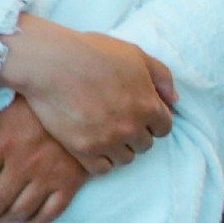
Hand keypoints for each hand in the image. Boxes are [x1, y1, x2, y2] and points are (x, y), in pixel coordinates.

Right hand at [0, 15, 175, 175]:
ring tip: (106, 134)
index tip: (140, 116)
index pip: (164, 128)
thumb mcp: (136, 56)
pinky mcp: (83, 149)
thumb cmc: (93, 53)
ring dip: (120, 148)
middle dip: (136, 134)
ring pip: (126, 159)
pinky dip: (101, 161)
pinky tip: (94, 146)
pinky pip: (102, 169)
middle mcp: (132, 127)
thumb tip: (174, 100)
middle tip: (119, 122)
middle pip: (145, 144)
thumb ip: (162, 77)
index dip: (153, 121)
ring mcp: (108, 140)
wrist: (50, 62)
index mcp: (148, 106)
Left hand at [0, 97, 89, 222]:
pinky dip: (31, 222)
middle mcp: (25, 164)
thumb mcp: (5, 112)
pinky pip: (48, 215)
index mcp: (4, 143)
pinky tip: (22, 217)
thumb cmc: (40, 106)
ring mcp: (49, 177)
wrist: (87, 105)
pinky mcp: (70, 184)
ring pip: (17, 213)